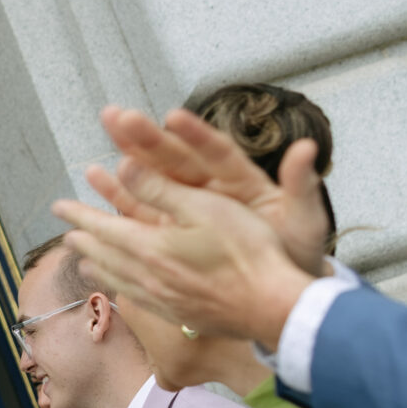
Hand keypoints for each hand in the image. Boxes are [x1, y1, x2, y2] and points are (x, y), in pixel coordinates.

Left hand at [56, 173, 312, 348]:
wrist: (272, 307)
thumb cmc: (246, 252)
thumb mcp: (204, 207)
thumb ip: (160, 189)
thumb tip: (122, 166)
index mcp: (150, 248)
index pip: (103, 228)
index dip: (79, 215)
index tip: (58, 206)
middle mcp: (148, 278)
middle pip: (105, 257)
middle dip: (84, 242)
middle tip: (66, 235)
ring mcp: (164, 301)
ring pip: (119, 281)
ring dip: (98, 268)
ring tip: (84, 263)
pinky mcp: (181, 316)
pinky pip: (139, 301)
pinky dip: (122, 290)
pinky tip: (123, 291)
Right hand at [99, 107, 330, 274]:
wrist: (282, 292)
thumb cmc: (295, 252)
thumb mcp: (304, 220)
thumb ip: (301, 185)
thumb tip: (308, 147)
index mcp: (243, 182)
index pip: (216, 152)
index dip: (196, 134)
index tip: (174, 116)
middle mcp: (213, 189)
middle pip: (176, 158)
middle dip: (146, 136)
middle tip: (116, 115)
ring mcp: (192, 209)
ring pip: (155, 181)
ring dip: (128, 161)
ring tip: (101, 140)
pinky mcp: (175, 231)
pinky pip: (145, 213)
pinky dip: (122, 198)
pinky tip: (98, 181)